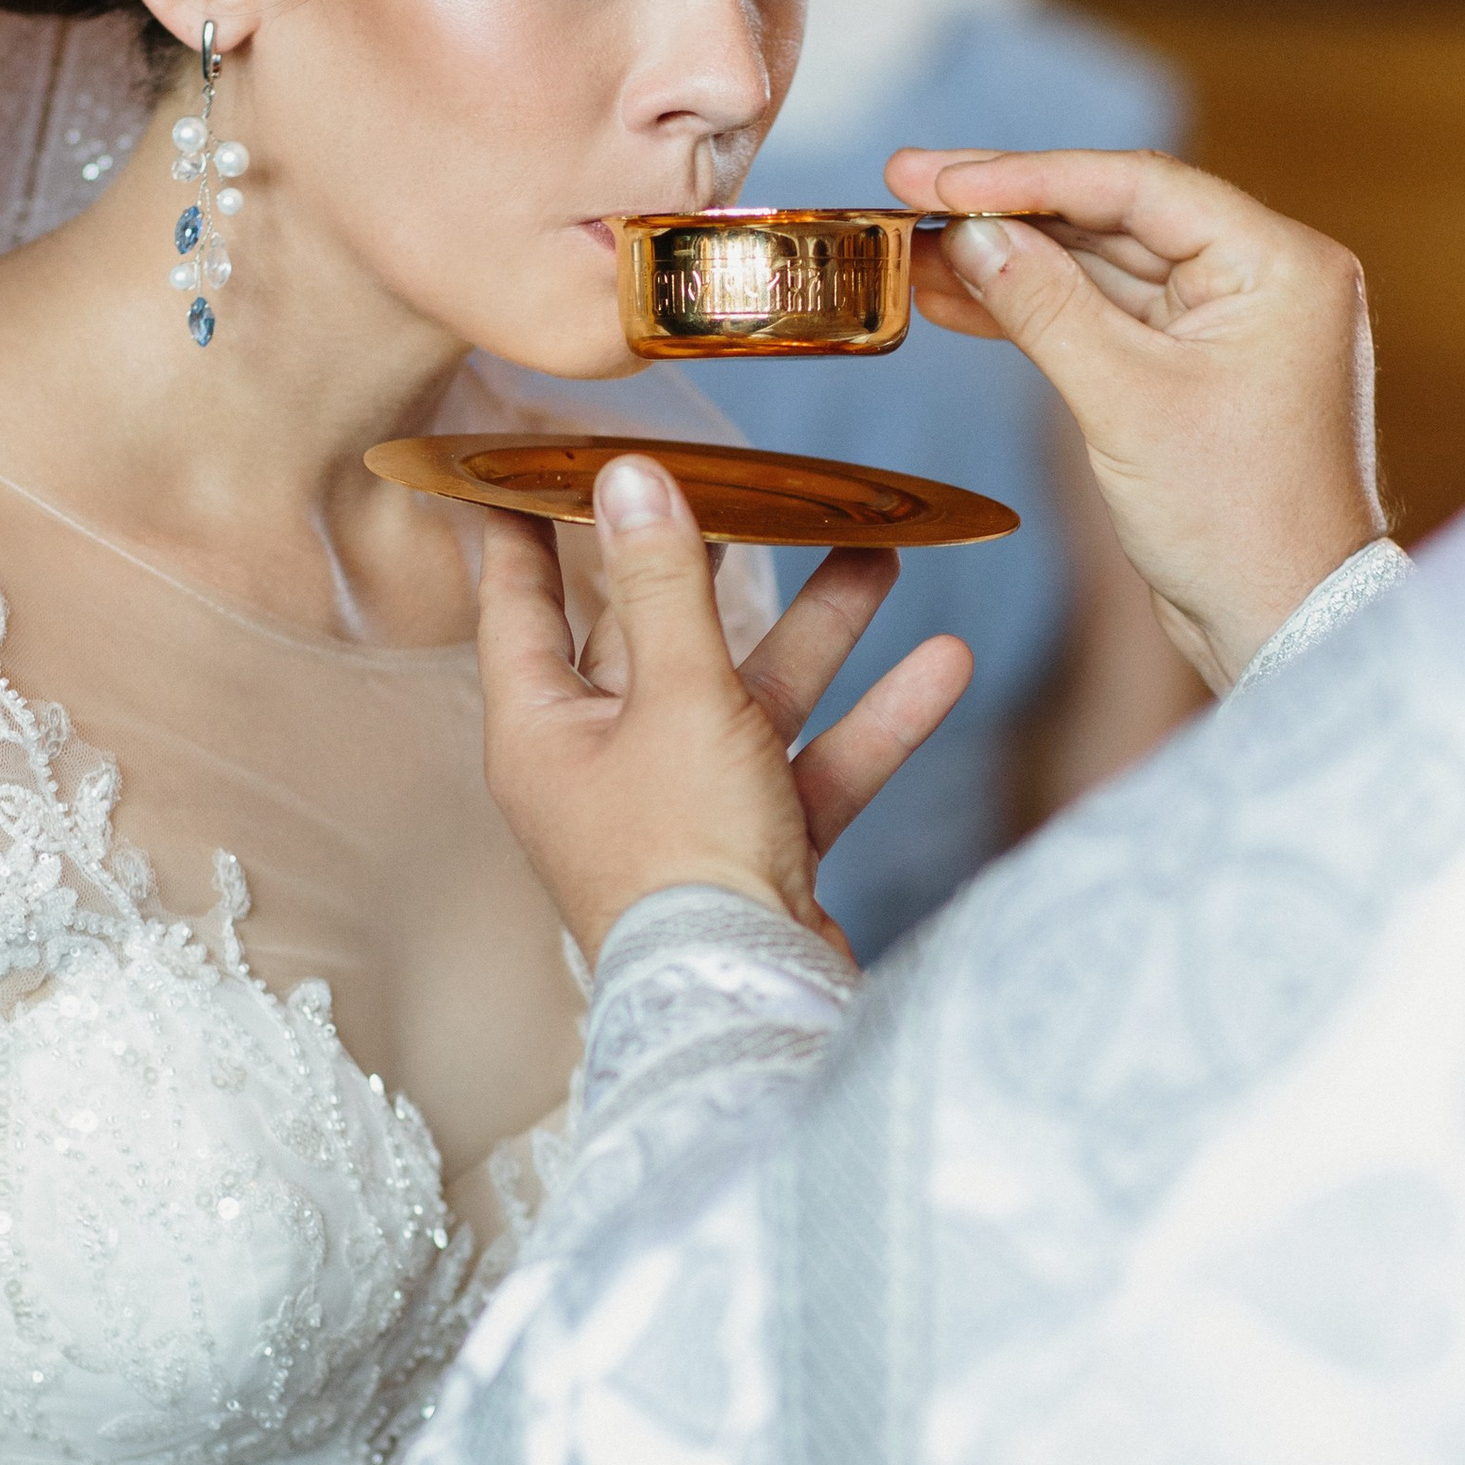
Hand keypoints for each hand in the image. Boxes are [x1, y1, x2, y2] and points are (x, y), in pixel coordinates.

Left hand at [479, 455, 972, 966]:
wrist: (745, 1004)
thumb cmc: (681, 859)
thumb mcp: (675, 695)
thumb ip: (661, 582)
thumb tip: (627, 476)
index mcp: (544, 729)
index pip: (521, 604)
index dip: (528, 529)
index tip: (530, 460)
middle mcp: (605, 766)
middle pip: (656, 641)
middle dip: (718, 566)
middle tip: (750, 486)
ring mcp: (683, 808)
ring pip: (751, 696)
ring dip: (818, 631)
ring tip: (881, 549)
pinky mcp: (756, 848)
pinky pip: (813, 766)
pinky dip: (872, 722)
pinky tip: (942, 665)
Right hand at [891, 146, 1384, 694]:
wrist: (1284, 628)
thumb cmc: (1238, 524)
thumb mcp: (1126, 403)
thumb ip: (1044, 306)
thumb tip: (971, 235)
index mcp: (1279, 264)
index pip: (1136, 187)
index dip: (1026, 176)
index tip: (937, 176)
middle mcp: (1264, 278)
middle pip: (1115, 217)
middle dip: (1009, 212)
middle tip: (907, 188)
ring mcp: (1230, 324)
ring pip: (1103, 268)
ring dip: (1012, 261)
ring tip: (915, 249)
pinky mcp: (1198, 369)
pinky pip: (1109, 319)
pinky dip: (1039, 312)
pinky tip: (960, 299)